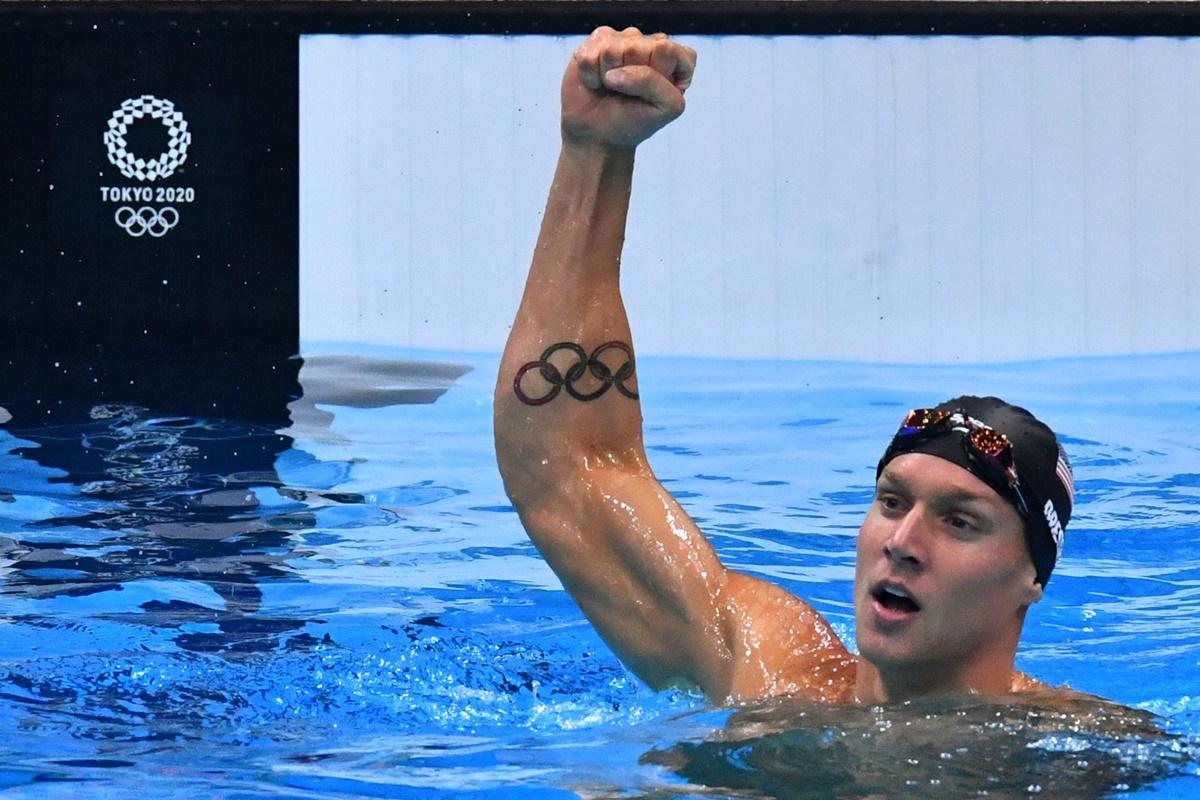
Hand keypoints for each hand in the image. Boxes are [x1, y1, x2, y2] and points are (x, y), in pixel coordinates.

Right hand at [561, 26, 696, 149]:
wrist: (598, 135)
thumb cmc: (634, 121)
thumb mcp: (663, 108)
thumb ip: (652, 83)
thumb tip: (615, 71)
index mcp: (677, 57)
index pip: (666, 50)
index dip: (654, 76)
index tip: (650, 96)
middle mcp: (651, 43)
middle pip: (635, 47)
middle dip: (628, 78)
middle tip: (626, 93)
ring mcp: (622, 39)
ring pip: (609, 49)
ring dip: (606, 78)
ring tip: (611, 88)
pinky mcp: (597, 41)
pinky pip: (588, 53)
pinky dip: (589, 75)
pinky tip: (597, 82)